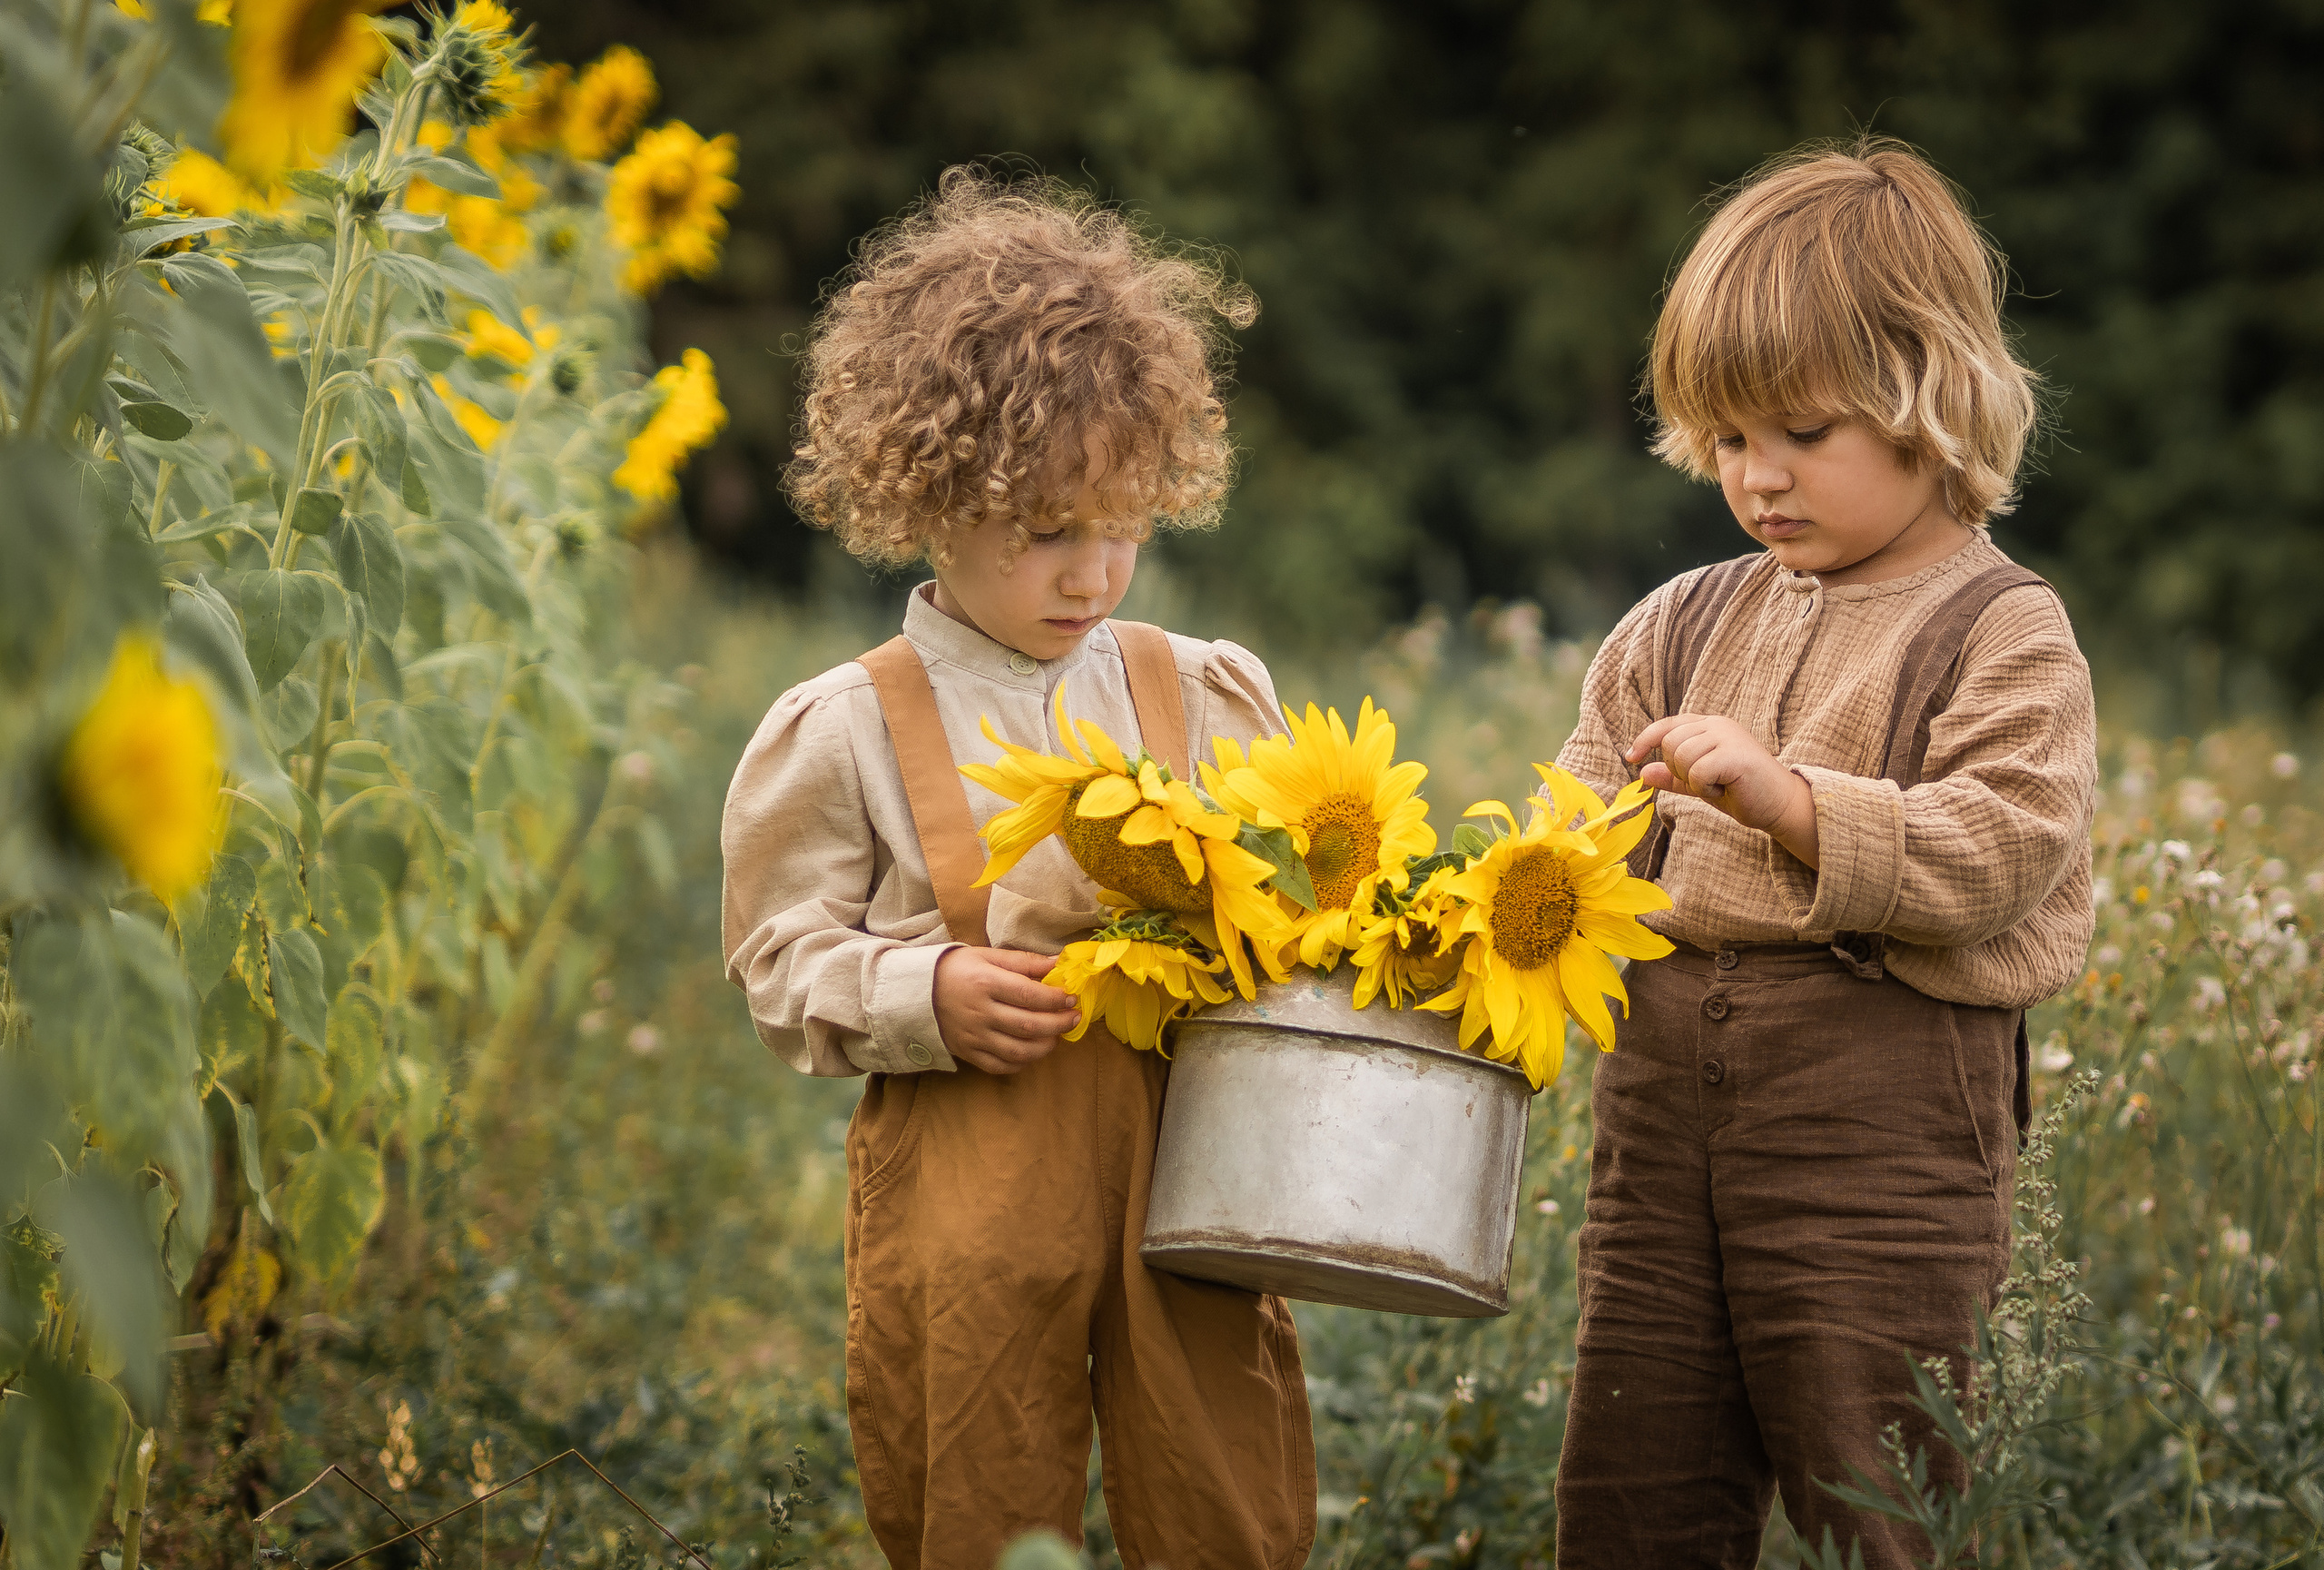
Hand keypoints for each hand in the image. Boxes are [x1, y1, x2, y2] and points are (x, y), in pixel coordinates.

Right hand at [932, 947, 1080, 1074]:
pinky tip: (1033, 1051)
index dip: (1054, 999)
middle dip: (1059, 1023)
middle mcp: (980, 1012)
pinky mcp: (968, 1053)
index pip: (1028, 994)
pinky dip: (1022, 1062)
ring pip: (1018, 1050)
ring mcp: (973, 1036)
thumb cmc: (955, 969)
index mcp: (985, 982)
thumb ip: (1023, 961)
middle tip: (1074, 1017)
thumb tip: (1057, 962)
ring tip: (1057, 1036)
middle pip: (1028, 1024)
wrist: (916, 993)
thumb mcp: (986, 956)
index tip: (1071, 998)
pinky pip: (1000, 1066)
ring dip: (1045, 1046)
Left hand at [1626, 713, 1819, 867]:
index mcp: (1709, 725)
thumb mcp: (1700, 784)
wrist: (1779, 805)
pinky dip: (1705, 788)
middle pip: (1669, 743)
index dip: (1645, 740)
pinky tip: (1725, 789)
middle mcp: (1718, 724)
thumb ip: (1673, 778)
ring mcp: (1727, 736)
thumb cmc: (1742, 793)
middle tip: (1706, 781)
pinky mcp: (1734, 754)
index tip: (1631, 757)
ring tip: (1719, 784)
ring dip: (1694, 780)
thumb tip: (1643, 771)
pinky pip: (1697, 772)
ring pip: (1681, 757)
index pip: (1667, 725)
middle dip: (1678, 770)